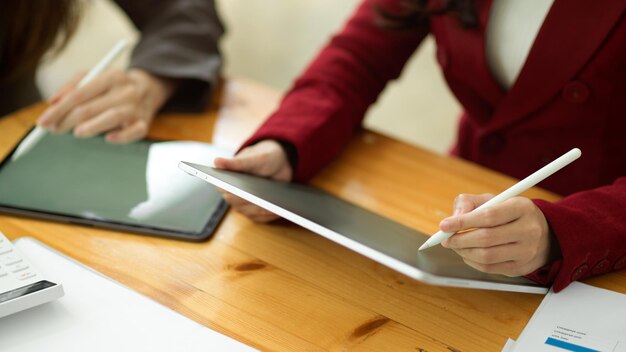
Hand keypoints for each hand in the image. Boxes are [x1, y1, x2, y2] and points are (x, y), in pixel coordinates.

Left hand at [38, 69, 175, 142]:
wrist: (150, 88)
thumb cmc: (114, 85)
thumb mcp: (95, 76)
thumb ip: (72, 86)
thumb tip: (52, 102)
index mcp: (111, 76)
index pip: (80, 93)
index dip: (59, 108)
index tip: (44, 120)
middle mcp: (125, 91)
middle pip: (91, 107)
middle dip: (68, 120)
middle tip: (54, 130)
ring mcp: (137, 108)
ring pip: (112, 118)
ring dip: (91, 127)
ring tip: (76, 133)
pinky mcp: (145, 123)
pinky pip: (134, 132)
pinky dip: (121, 137)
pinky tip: (108, 138)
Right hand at [214, 140, 292, 221]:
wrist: (277, 164)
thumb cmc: (262, 158)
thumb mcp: (252, 158)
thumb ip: (236, 162)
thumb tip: (217, 161)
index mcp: (225, 181)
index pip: (224, 189)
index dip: (232, 191)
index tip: (242, 192)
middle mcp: (231, 196)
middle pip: (238, 203)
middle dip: (251, 202)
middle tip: (262, 201)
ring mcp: (243, 206)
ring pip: (251, 212)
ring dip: (262, 210)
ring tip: (274, 206)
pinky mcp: (255, 212)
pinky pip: (261, 218)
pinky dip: (270, 215)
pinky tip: (279, 210)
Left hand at [439, 193, 554, 276]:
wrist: (543, 233)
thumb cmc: (510, 213)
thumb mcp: (493, 200)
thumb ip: (470, 202)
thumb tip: (454, 217)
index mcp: (521, 208)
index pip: (488, 216)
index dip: (463, 222)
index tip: (444, 225)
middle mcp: (528, 230)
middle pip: (486, 238)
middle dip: (459, 239)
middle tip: (446, 239)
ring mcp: (527, 251)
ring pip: (486, 256)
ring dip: (463, 252)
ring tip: (455, 245)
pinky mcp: (521, 268)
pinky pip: (489, 268)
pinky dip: (472, 261)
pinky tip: (467, 254)